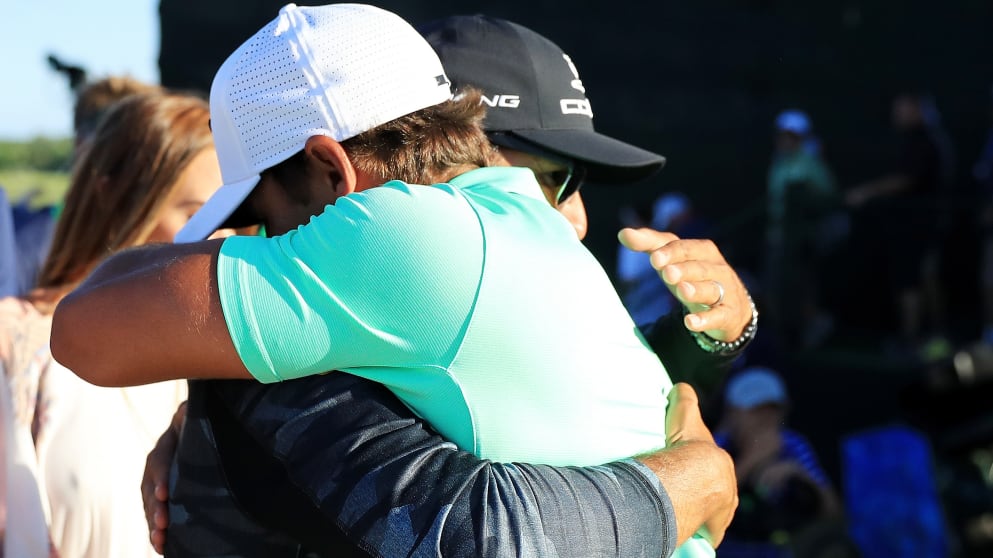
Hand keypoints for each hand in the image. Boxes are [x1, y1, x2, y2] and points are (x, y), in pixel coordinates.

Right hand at [141, 400, 186, 553]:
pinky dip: (156, 530)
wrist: (196, 430)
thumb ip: (189, 414)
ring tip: (160, 540)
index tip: (163, 494)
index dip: (160, 477)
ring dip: (153, 523)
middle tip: (162, 524)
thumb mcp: (194, 415)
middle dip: (155, 508)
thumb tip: (185, 410)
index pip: (160, 461)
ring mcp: (156, 482)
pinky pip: (155, 514)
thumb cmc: (200, 422)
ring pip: (149, 505)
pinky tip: (162, 546)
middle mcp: (156, 465)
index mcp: (165, 445)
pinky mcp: (161, 496)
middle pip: (150, 488)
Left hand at [618, 228, 750, 340]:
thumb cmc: (693, 276)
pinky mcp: (727, 315)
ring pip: (711, 289)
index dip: (671, 253)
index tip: (654, 259)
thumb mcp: (673, 259)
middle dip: (684, 269)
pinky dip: (705, 320)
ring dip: (696, 290)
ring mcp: (725, 292)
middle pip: (700, 268)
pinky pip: (718, 317)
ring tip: (682, 291)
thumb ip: (650, 244)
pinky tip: (690, 322)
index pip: (687, 248)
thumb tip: (622, 233)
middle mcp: (717, 269)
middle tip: (667, 273)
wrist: (729, 308)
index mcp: (704, 251)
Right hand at [638, 384, 736, 547]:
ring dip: (704, 514)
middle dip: (705, 495)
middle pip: (716, 493)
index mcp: (722, 465)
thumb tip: (679, 386)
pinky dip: (702, 532)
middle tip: (684, 495)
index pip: (714, 468)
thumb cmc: (689, 444)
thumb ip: (684, 398)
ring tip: (685, 513)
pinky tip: (692, 532)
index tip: (688, 473)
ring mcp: (723, 510)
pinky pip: (708, 532)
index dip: (701, 470)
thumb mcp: (685, 413)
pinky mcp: (715, 528)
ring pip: (714, 514)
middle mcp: (728, 489)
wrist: (694, 475)